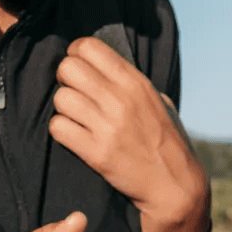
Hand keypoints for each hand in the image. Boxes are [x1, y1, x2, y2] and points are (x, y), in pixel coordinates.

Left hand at [50, 35, 209, 231]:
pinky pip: (58, 128)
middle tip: (74, 92)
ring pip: (60, 98)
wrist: (174, 185)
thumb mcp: (157, 101)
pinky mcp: (96, 153)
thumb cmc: (166, 140)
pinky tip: (74, 135)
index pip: (88, 47)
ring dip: (63, 108)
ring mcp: (108, 126)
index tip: (79, 67)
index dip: (75, 54)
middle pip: (68, 67)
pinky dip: (61, 131)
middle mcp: (120, 100)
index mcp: (135, 83)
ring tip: (76, 117)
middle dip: (64, 78)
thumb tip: (102, 66)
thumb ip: (131, 83)